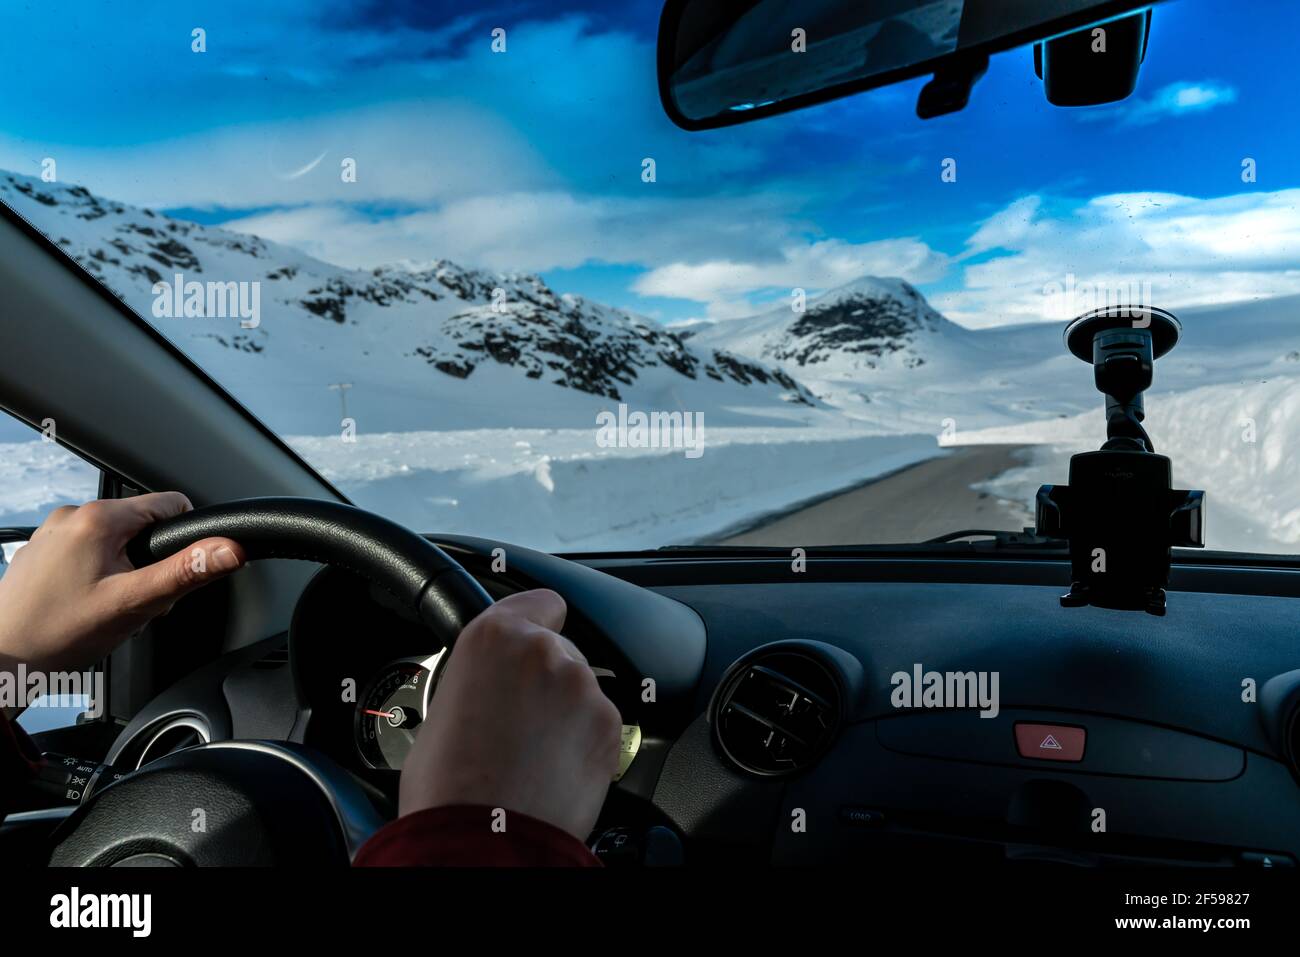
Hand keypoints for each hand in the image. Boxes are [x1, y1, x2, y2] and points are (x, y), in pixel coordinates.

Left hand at [0, 493, 245, 675]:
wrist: (1, 660)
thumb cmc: (57, 634)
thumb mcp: (134, 603)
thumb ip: (185, 573)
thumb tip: (229, 549)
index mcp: (98, 519)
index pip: (171, 505)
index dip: (185, 539)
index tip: (172, 573)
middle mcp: (72, 516)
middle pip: (144, 527)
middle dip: (152, 564)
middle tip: (135, 601)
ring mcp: (53, 533)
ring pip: (118, 543)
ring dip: (126, 573)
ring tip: (108, 607)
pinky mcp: (42, 552)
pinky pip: (89, 553)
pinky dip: (99, 577)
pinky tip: (86, 606)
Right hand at [398, 589, 621, 841]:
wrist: (483, 837)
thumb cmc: (450, 784)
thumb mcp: (445, 705)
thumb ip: (481, 676)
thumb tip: (492, 685)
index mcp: (496, 636)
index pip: (541, 600)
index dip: (538, 623)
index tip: (535, 639)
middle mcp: (545, 652)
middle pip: (561, 651)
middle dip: (547, 680)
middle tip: (519, 720)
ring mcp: (583, 688)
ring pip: (581, 690)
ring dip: (566, 712)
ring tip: (534, 752)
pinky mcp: (609, 726)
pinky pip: (598, 724)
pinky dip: (584, 742)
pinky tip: (554, 767)